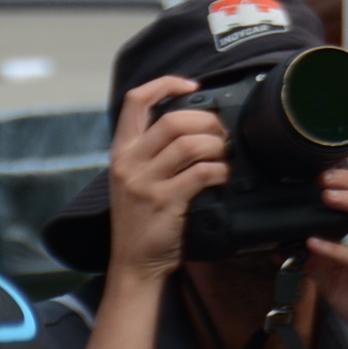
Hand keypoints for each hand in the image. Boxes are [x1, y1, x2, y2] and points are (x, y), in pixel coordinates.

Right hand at [104, 76, 229, 286]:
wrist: (135, 265)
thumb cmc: (143, 219)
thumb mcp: (135, 178)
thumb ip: (153, 150)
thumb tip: (196, 121)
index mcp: (121, 152)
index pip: (135, 101)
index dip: (165, 84)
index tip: (191, 85)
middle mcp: (128, 164)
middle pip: (173, 121)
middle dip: (207, 121)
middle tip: (223, 133)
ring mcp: (144, 184)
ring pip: (189, 144)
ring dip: (217, 146)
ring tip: (226, 155)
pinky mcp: (163, 202)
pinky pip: (200, 173)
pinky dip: (220, 170)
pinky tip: (224, 176)